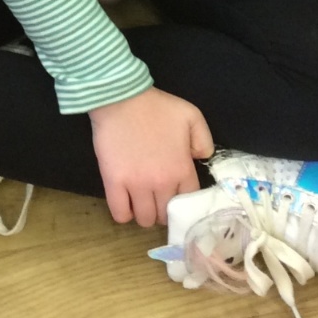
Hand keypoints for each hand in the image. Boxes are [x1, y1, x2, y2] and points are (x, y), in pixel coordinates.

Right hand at [90, 87, 212, 227]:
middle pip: (166, 215)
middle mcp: (162, 183)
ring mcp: (137, 185)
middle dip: (164, 210)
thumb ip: (203, 139)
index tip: (176, 194)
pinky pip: (120, 214)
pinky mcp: (114, 183)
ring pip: (145, 219)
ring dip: (145, 214)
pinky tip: (125, 203)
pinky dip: (124, 214)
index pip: (188, 201)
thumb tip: (200, 159)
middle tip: (157, 198)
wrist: (121, 98)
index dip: (183, 200)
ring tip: (141, 201)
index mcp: (182, 169)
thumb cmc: (155, 106)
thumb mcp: (191, 115)